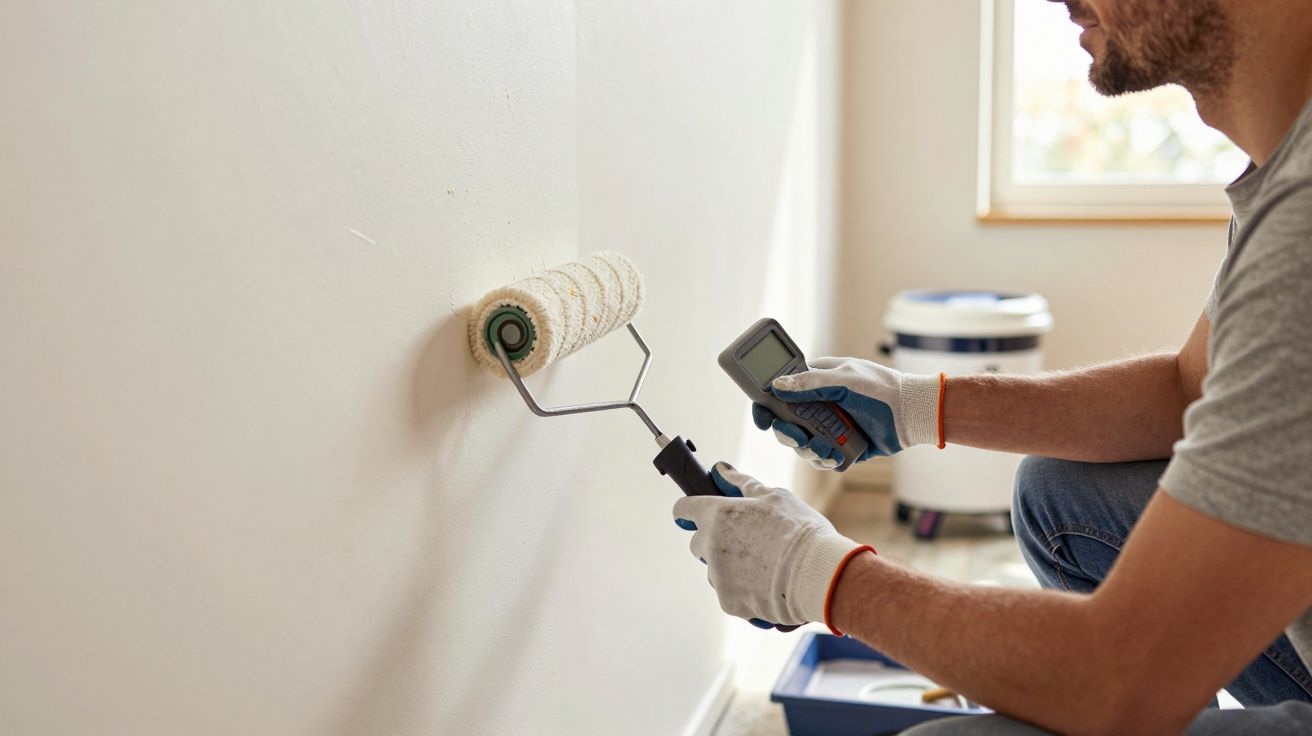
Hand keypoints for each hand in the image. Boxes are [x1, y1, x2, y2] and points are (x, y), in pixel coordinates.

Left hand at [672, 462, 870, 630]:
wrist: (818, 575)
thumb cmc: (800, 530)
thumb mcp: (774, 496)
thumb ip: (741, 483)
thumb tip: (719, 469)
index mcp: (717, 514)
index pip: (684, 509)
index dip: (688, 511)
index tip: (693, 515)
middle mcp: (710, 545)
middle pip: (698, 543)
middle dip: (714, 542)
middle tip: (747, 542)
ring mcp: (717, 576)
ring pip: (715, 571)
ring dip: (730, 568)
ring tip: (765, 566)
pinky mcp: (728, 602)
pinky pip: (729, 594)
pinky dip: (744, 591)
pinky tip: (768, 586)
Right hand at [753, 357, 941, 468]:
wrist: (912, 415)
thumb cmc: (881, 390)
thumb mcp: (844, 381)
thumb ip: (810, 383)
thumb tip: (776, 385)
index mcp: (817, 382)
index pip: (781, 391)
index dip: (767, 404)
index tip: (762, 417)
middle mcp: (820, 405)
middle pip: (786, 422)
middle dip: (788, 433)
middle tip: (797, 436)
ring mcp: (830, 426)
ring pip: (802, 444)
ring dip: (807, 449)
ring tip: (824, 449)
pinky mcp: (841, 445)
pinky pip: (821, 458)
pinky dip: (824, 460)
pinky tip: (835, 457)